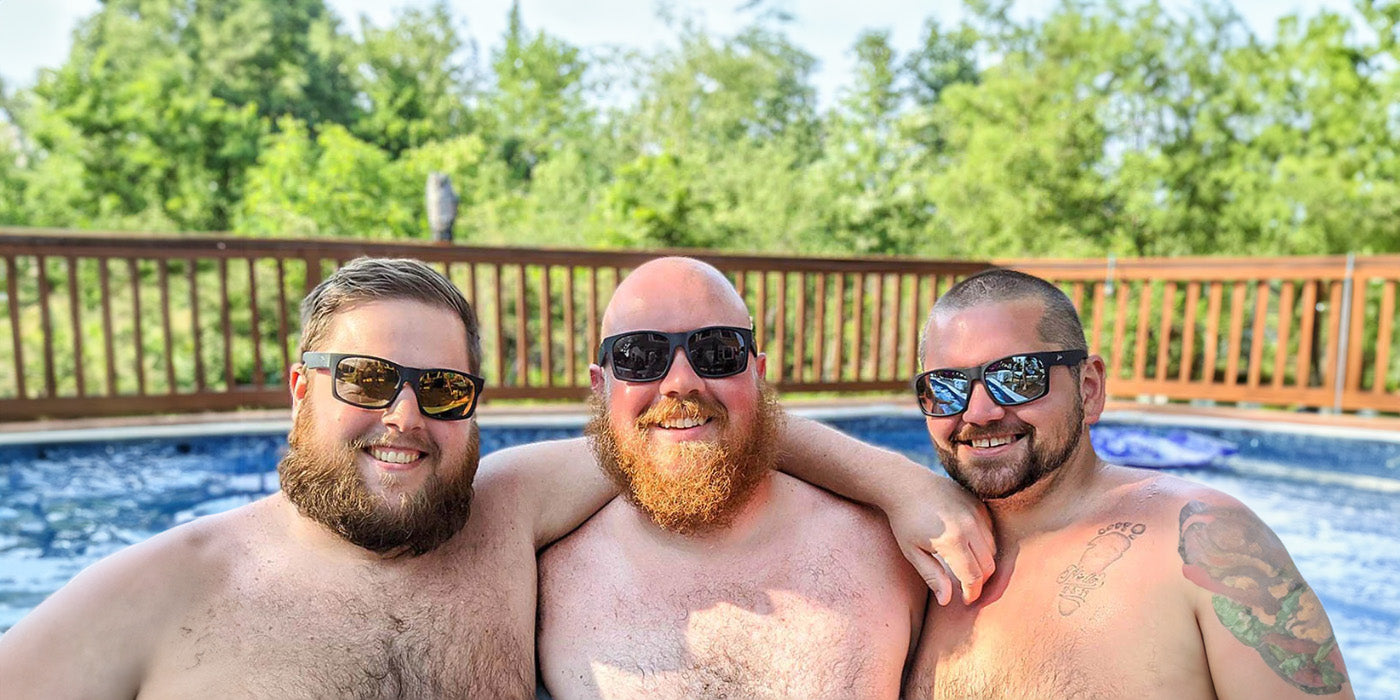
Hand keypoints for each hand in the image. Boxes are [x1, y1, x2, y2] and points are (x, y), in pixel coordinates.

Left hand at [883, 471, 995, 605]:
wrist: (906, 485)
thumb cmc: (904, 521)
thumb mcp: (912, 552)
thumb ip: (932, 576)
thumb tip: (947, 600)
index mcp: (952, 541)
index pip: (973, 577)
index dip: (971, 593)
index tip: (965, 600)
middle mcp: (969, 526)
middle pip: (988, 565)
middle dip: (980, 581)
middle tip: (968, 589)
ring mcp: (976, 512)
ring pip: (993, 548)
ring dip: (984, 563)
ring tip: (968, 570)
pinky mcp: (978, 504)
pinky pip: (991, 531)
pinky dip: (985, 544)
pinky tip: (969, 548)